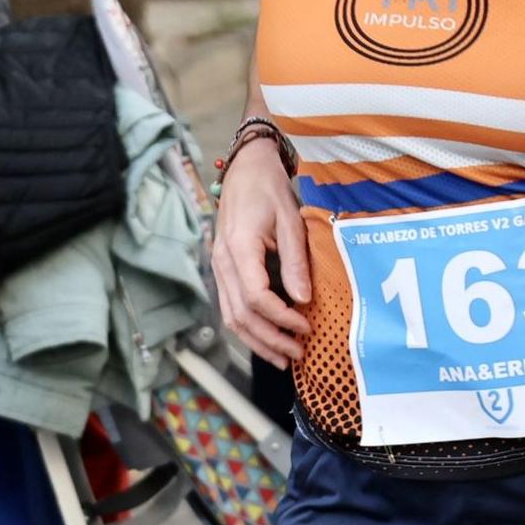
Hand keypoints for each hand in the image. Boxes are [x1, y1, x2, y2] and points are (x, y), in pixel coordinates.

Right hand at [212, 137, 312, 368]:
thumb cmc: (269, 188)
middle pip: (241, 315)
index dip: (282, 319)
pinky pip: (230, 305)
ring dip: (256, 340)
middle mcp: (222, 262)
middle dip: (270, 339)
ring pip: (231, 316)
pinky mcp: (222, 269)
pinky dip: (247, 326)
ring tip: (282, 357)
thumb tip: (303, 300)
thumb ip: (295, 261)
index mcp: (239, 248)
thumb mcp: (290, 220)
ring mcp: (218, 266)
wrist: (245, 168)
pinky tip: (266, 336)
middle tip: (298, 353)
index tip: (306, 327)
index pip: (257, 298)